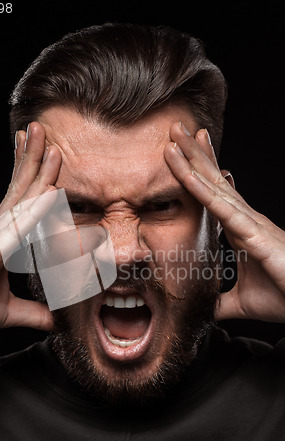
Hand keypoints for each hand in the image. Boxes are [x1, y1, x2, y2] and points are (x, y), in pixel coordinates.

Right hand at [0, 122, 60, 334]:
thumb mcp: (5, 312)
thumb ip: (30, 312)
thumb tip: (53, 319)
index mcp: (0, 241)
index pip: (19, 202)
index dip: (32, 176)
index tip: (45, 152)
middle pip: (18, 190)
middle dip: (32, 159)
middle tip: (43, 129)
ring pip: (18, 202)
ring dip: (36, 173)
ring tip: (50, 145)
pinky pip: (14, 231)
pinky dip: (33, 212)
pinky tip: (49, 194)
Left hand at [164, 122, 284, 322]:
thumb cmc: (284, 296)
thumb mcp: (241, 302)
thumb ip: (220, 301)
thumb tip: (203, 307)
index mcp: (239, 230)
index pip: (213, 194)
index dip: (198, 171)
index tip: (182, 151)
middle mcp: (244, 219)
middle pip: (213, 179)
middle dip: (192, 153)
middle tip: (174, 126)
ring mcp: (250, 223)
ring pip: (215, 186)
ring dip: (193, 161)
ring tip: (174, 136)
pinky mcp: (255, 235)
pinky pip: (223, 209)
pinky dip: (203, 191)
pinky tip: (187, 175)